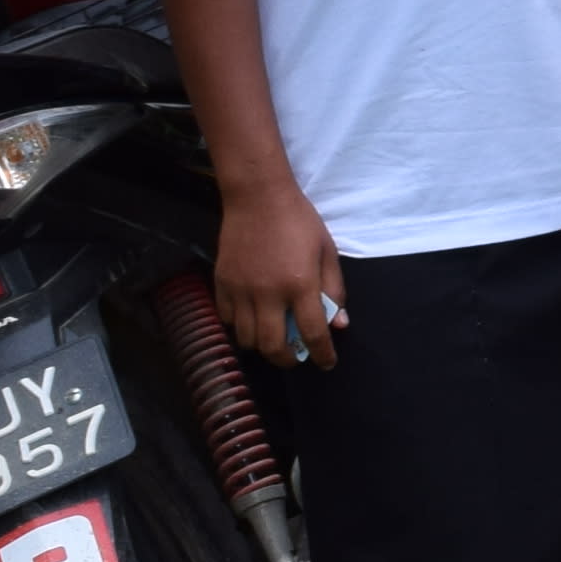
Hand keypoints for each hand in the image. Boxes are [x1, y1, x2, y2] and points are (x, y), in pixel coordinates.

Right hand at [213, 181, 342, 367]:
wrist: (258, 197)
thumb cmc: (299, 221)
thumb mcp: (327, 252)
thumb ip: (334, 289)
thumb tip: (338, 324)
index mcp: (300, 284)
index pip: (313, 333)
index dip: (323, 354)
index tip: (327, 363)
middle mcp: (268, 294)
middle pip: (273, 346)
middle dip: (287, 359)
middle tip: (296, 355)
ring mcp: (241, 290)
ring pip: (247, 338)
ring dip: (263, 345)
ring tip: (275, 337)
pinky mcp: (221, 283)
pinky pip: (227, 319)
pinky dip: (239, 326)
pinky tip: (251, 318)